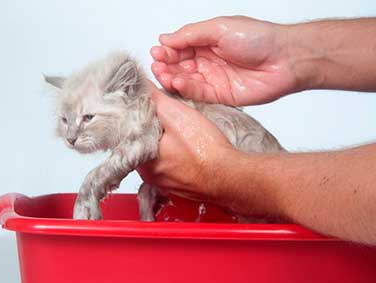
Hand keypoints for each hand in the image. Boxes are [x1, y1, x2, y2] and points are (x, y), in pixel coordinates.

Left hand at [137, 82, 234, 201]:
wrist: (230, 176)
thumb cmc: (206, 150)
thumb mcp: (177, 114)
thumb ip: (154, 99)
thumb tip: (139, 85)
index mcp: (142, 158)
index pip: (128, 133)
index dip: (137, 117)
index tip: (147, 108)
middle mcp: (148, 174)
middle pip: (141, 144)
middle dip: (150, 130)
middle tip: (166, 120)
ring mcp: (163, 182)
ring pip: (155, 156)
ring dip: (163, 144)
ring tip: (179, 135)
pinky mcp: (177, 186)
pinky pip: (170, 167)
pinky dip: (175, 157)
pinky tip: (187, 150)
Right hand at [151, 16, 297, 105]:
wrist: (284, 59)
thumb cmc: (258, 38)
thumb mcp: (219, 28)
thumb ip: (190, 35)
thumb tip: (165, 39)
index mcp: (207, 43)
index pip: (180, 48)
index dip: (167, 51)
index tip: (157, 52)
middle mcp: (208, 61)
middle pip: (180, 66)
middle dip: (166, 66)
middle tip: (157, 66)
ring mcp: (213, 79)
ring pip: (186, 81)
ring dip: (172, 78)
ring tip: (163, 74)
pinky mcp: (220, 96)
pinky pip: (198, 93)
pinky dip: (186, 89)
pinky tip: (177, 82)